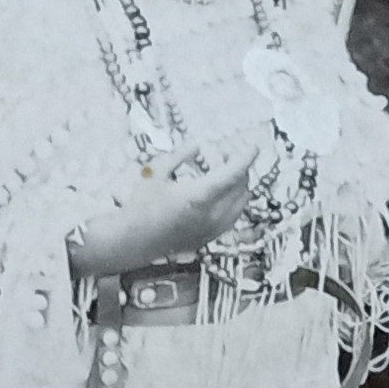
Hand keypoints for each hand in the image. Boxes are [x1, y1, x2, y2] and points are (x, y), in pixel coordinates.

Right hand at [67, 145, 254, 278]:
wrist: (134, 241)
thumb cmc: (141, 205)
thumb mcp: (155, 171)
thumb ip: (179, 155)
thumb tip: (197, 145)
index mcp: (200, 195)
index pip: (234, 173)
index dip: (246, 157)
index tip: (254, 146)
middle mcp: (212, 214)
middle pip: (242, 186)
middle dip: (240, 167)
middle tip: (225, 155)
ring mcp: (213, 229)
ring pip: (241, 203)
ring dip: (238, 185)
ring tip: (223, 174)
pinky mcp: (210, 238)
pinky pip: (233, 216)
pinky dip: (234, 202)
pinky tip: (220, 194)